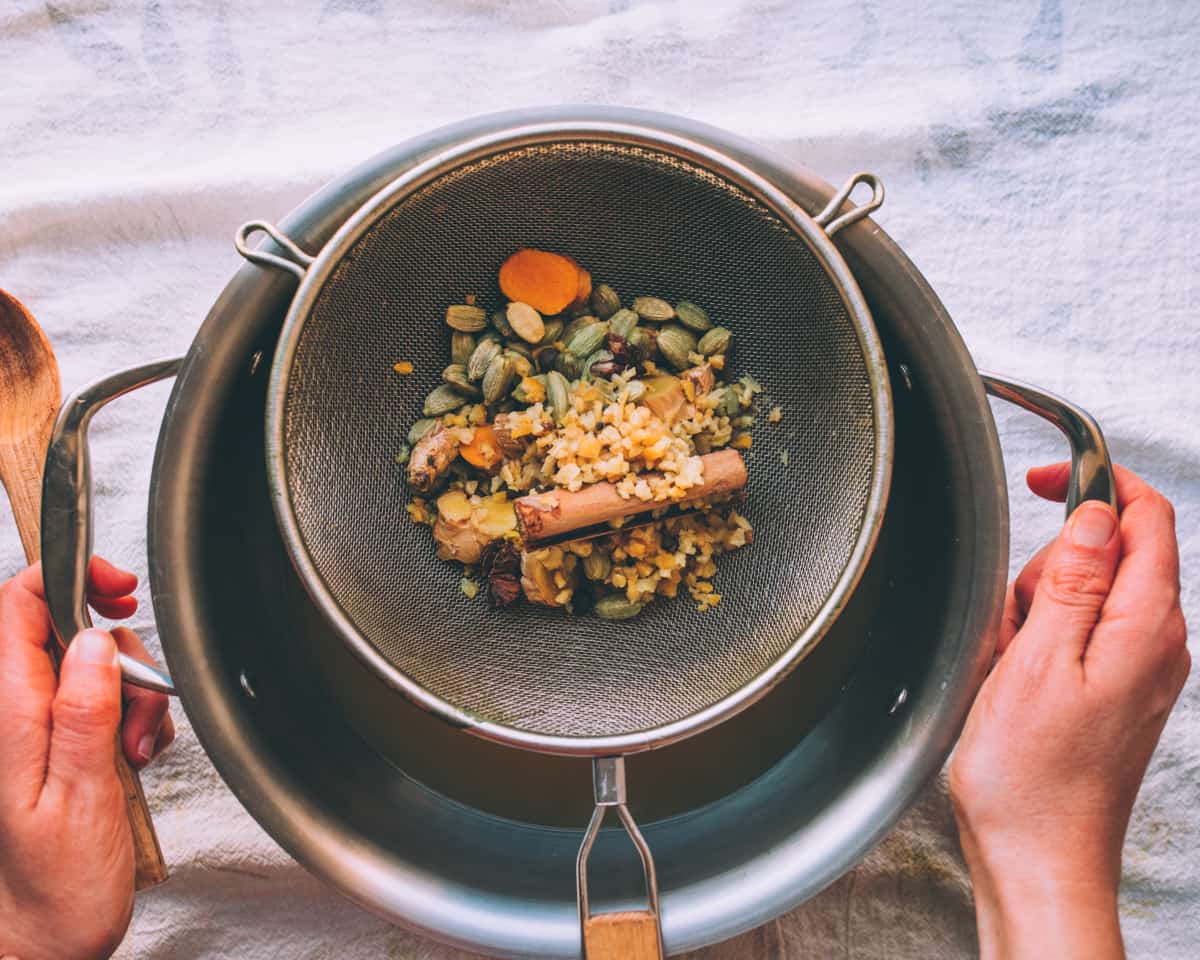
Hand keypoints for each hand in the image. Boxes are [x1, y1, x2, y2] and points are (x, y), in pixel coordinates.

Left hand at [0, 559, 174, 959]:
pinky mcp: (62, 742)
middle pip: (69, 629)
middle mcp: (17, 713)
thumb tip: (93, 641)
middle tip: (139, 698)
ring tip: (133, 746)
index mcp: (10, 715)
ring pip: (94, 663)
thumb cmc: (55, 886)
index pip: (18, 606)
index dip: (66, 576)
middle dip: (121, 653)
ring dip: (131, 693)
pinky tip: (131, 751)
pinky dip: (132, 716)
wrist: (46, 937)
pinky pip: (104, 698)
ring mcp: (39, 728)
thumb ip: (83, 712)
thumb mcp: (79, 797)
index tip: (115, 585)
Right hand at [949, 463, 1188, 959]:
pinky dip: (1038, 643)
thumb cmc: (1032, 778)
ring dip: (1035, 610)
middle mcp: (1156, 644)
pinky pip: (1075, 636)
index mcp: (1147, 628)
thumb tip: (1095, 513)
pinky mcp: (1113, 692)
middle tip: (1012, 617)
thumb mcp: (1038, 661)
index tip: (1041, 479)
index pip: (1146, 517)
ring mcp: (1138, 671)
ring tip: (1008, 663)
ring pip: (1085, 594)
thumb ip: (1072, 579)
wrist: (1039, 858)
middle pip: (1109, 554)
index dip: (1096, 483)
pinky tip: (1014, 681)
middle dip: (1047, 565)